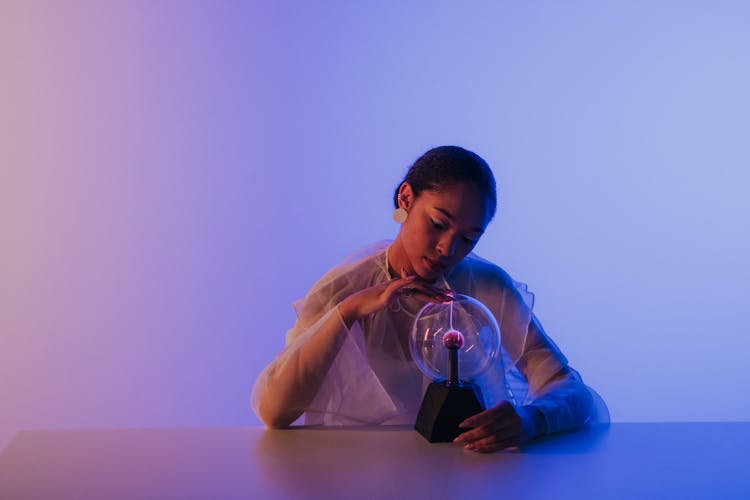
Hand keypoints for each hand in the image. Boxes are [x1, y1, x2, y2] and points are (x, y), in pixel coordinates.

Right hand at [337, 270, 452, 327]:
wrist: (355, 305)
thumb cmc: (368, 304)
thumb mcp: (384, 301)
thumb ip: (393, 297)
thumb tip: (400, 298)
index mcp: (399, 288)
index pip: (419, 289)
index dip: (433, 293)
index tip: (446, 298)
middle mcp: (397, 285)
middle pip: (421, 287)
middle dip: (437, 292)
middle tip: (451, 298)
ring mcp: (391, 288)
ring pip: (414, 286)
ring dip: (430, 292)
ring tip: (442, 299)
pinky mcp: (385, 293)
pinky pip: (398, 286)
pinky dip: (407, 283)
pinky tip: (416, 282)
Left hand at [453, 401, 543, 452]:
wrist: (530, 420)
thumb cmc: (508, 414)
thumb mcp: (500, 408)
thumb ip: (486, 415)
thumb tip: (468, 425)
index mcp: (506, 407)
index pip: (488, 414)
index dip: (474, 420)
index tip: (462, 425)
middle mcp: (512, 418)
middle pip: (489, 428)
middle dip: (472, 434)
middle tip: (459, 438)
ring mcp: (516, 431)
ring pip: (493, 439)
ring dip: (478, 443)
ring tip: (467, 445)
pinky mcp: (517, 441)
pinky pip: (499, 446)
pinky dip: (487, 448)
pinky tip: (477, 449)